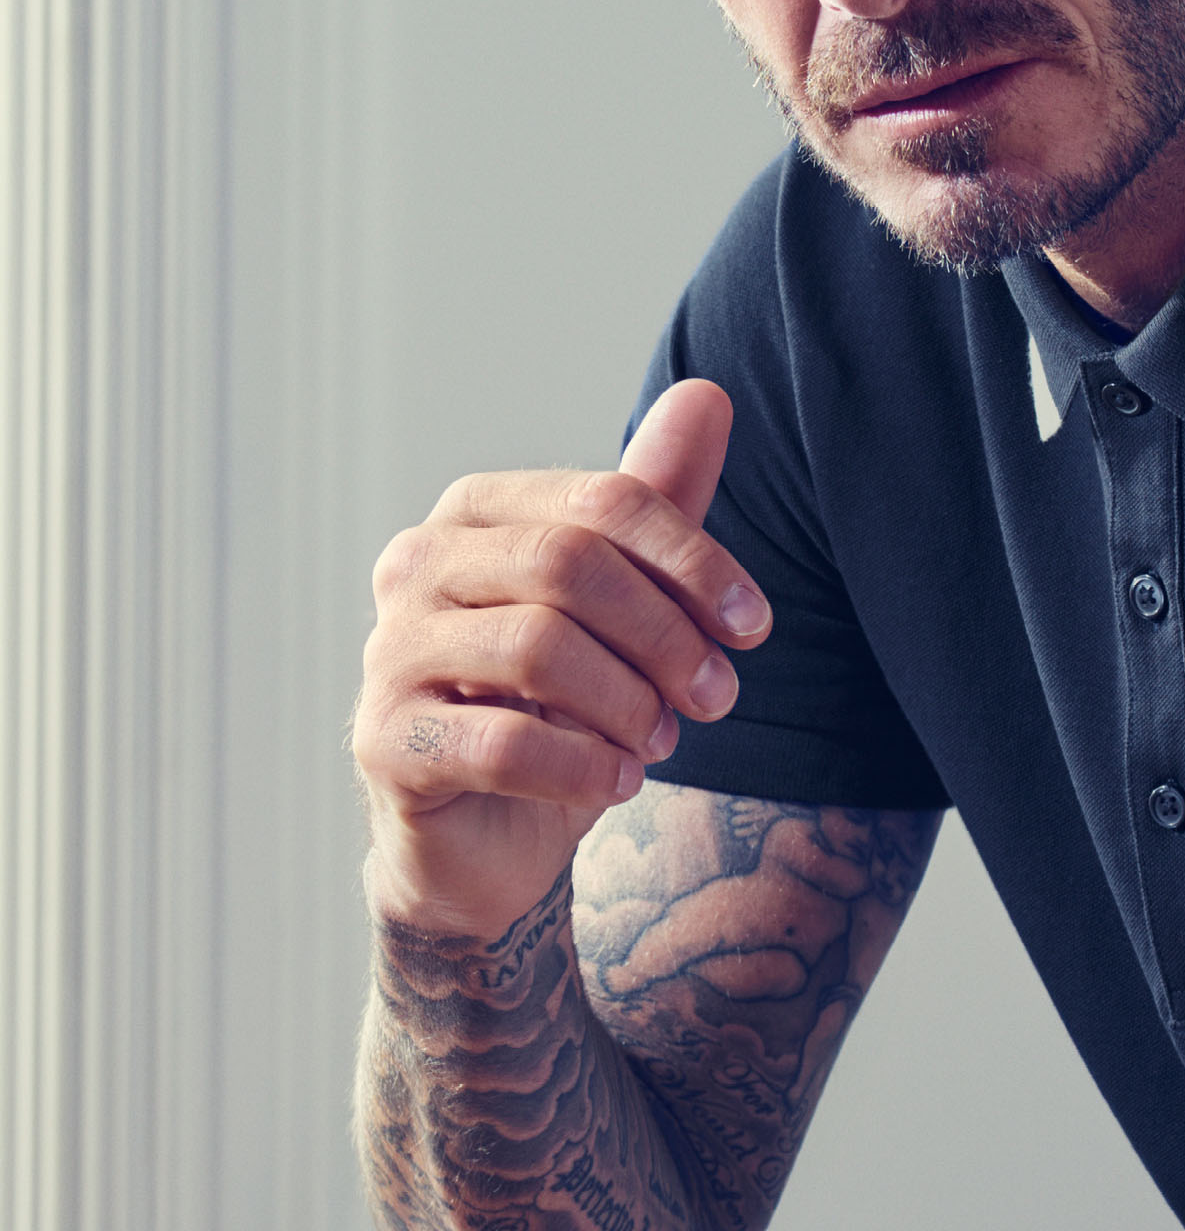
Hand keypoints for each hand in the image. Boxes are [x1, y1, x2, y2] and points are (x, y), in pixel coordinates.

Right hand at [352, 378, 768, 940]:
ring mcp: (389, 652)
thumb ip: (655, 506)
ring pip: (538, 648)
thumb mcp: (623, 605)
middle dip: (665, 635)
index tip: (754, 627)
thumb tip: (707, 394)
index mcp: (477, 514)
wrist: (490, 837)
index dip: (693, 559)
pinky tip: (618, 783)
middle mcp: (418, 565)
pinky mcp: (384, 742)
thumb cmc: (559, 706)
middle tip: (717, 696)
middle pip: (570, 565)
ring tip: (661, 741)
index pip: (601, 502)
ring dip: (628, 704)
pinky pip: (503, 744)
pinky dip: (584, 767)